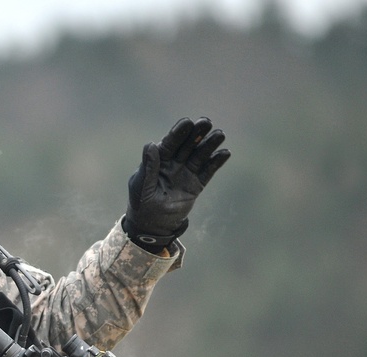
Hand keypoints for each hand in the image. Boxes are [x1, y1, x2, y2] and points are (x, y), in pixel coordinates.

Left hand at [123, 117, 230, 251]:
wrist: (153, 226)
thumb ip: (148, 167)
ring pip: (199, 155)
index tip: (187, 122)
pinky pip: (207, 171)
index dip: (178, 133)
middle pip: (187, 145)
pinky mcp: (196, 184)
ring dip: (209, 144)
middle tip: (206, 121)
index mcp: (158, 160)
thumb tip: (150, 145)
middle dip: (196, 133)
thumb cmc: (142, 204)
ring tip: (220, 134)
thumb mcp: (142, 186)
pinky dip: (216, 162)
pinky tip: (224, 153)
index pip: (170, 143)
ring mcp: (186, 172)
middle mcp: (174, 163)